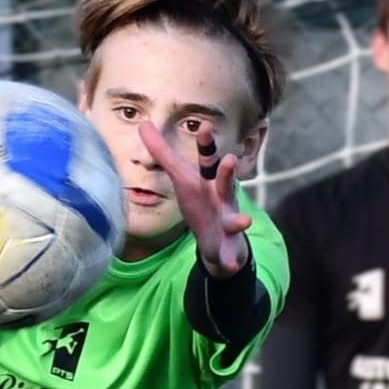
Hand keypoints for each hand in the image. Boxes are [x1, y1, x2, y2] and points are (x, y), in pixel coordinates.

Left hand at [138, 119, 251, 276]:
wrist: (219, 241)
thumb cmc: (200, 202)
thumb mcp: (181, 177)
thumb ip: (162, 152)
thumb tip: (143, 123)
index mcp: (209, 181)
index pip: (207, 159)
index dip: (206, 144)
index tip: (204, 125)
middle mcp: (222, 198)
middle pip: (226, 183)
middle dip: (228, 173)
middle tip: (230, 159)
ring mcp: (227, 222)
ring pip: (234, 219)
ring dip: (239, 220)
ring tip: (244, 221)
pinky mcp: (227, 246)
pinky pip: (228, 254)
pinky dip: (228, 259)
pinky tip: (227, 265)